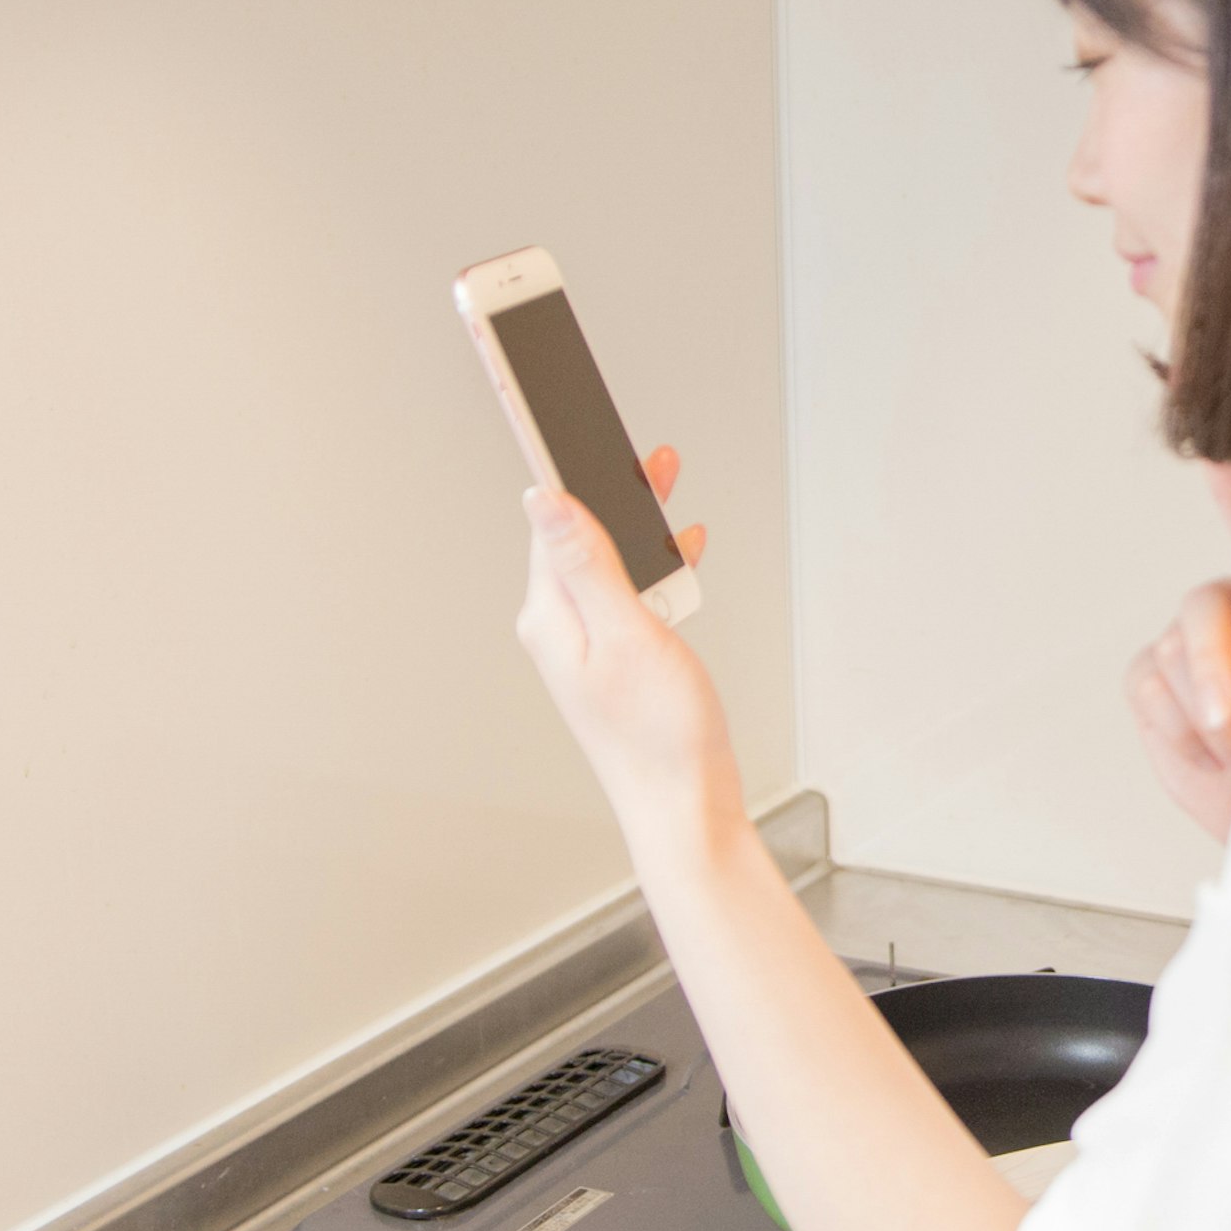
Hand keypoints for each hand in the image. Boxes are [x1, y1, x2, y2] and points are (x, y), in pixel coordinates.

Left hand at [516, 445, 739, 842]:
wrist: (685, 805)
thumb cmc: (659, 735)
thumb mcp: (628, 634)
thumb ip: (589, 563)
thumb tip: (545, 498)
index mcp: (550, 616)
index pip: (550, 522)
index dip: (566, 472)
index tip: (567, 424)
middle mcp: (560, 626)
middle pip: (577, 536)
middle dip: (609, 490)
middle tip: (647, 453)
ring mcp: (587, 642)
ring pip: (607, 561)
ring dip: (636, 525)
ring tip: (664, 484)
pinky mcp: (617, 655)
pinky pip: (629, 592)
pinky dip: (656, 567)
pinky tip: (681, 553)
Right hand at [1125, 461, 1230, 840]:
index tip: (1216, 436)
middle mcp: (1228, 613)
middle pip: (1202, 606)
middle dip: (1212, 666)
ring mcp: (1184, 650)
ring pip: (1174, 660)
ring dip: (1209, 717)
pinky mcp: (1152, 690)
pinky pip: (1150, 694)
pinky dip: (1182, 731)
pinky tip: (1213, 753)